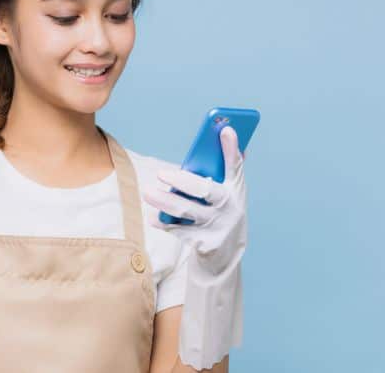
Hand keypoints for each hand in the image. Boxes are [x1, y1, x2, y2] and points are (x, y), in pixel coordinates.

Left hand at [142, 125, 246, 273]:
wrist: (226, 255)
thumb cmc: (221, 213)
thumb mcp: (228, 193)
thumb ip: (221, 170)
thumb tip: (221, 134)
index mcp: (236, 189)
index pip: (236, 165)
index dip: (231, 148)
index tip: (226, 128)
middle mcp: (230, 207)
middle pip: (205, 191)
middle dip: (183, 181)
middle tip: (161, 174)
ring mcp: (217, 226)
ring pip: (186, 211)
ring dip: (165, 202)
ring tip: (147, 193)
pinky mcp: (204, 243)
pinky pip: (178, 231)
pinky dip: (163, 223)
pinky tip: (152, 217)